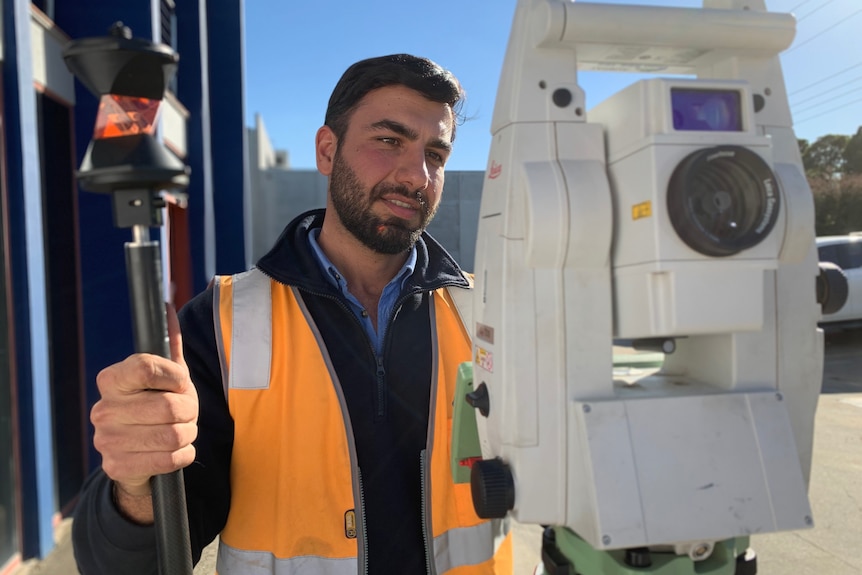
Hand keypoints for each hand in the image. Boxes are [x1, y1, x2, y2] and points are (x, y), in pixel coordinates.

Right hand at [91, 305, 198, 519]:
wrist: (138, 453)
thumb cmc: (156, 404)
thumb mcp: (166, 375)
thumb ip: (169, 343)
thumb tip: (167, 305)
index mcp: (111, 380)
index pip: (145, 366)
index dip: (174, 376)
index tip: (180, 382)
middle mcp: (103, 409)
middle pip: (168, 406)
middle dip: (190, 410)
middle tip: (187, 412)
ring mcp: (106, 441)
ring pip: (172, 435)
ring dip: (188, 433)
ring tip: (182, 429)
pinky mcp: (116, 467)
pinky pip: (169, 460)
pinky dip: (183, 455)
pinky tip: (175, 450)